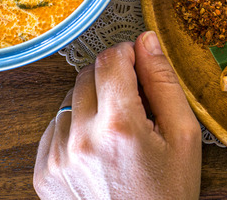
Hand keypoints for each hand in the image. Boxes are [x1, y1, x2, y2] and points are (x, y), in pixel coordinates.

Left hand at [33, 31, 201, 198]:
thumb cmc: (168, 193)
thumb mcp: (183, 136)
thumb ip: (164, 83)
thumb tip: (147, 42)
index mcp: (119, 125)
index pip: (111, 58)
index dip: (129, 53)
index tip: (140, 63)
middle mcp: (80, 138)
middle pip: (88, 74)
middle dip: (113, 79)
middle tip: (135, 105)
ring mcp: (56, 156)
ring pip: (70, 99)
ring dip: (93, 104)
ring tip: (118, 134)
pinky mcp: (42, 171)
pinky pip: (55, 127)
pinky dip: (76, 128)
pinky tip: (99, 150)